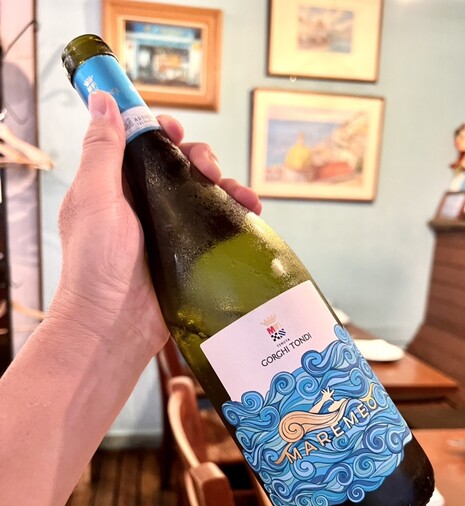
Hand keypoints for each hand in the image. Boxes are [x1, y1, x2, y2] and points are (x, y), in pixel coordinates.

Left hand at [50, 91, 260, 355]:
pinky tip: (250, 211)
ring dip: (225, 183)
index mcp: (116, 187)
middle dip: (200, 157)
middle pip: (180, 166)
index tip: (175, 131)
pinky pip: (216, 224)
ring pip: (203, 193)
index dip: (161, 132)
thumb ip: (102, 150)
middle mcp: (143, 204)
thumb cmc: (96, 266)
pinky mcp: (190, 252)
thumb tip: (102, 100)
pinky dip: (234, 213)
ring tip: (239, 192)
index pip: (143, 146)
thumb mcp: (95, 199)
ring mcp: (169, 229)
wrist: (115, 325)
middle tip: (208, 169)